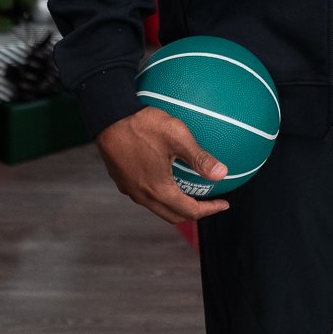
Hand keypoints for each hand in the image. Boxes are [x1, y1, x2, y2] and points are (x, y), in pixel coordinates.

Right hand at [94, 108, 229, 223]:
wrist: (108, 118)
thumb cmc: (143, 125)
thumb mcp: (177, 136)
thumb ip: (200, 157)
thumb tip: (222, 173)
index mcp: (158, 189)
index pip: (189, 211)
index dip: (210, 210)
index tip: (224, 203)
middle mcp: (143, 195)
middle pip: (173, 216)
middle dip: (193, 213)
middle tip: (209, 203)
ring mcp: (130, 189)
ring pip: (158, 208)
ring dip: (176, 206)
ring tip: (190, 193)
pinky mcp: (122, 181)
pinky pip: (146, 196)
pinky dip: (162, 196)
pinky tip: (167, 178)